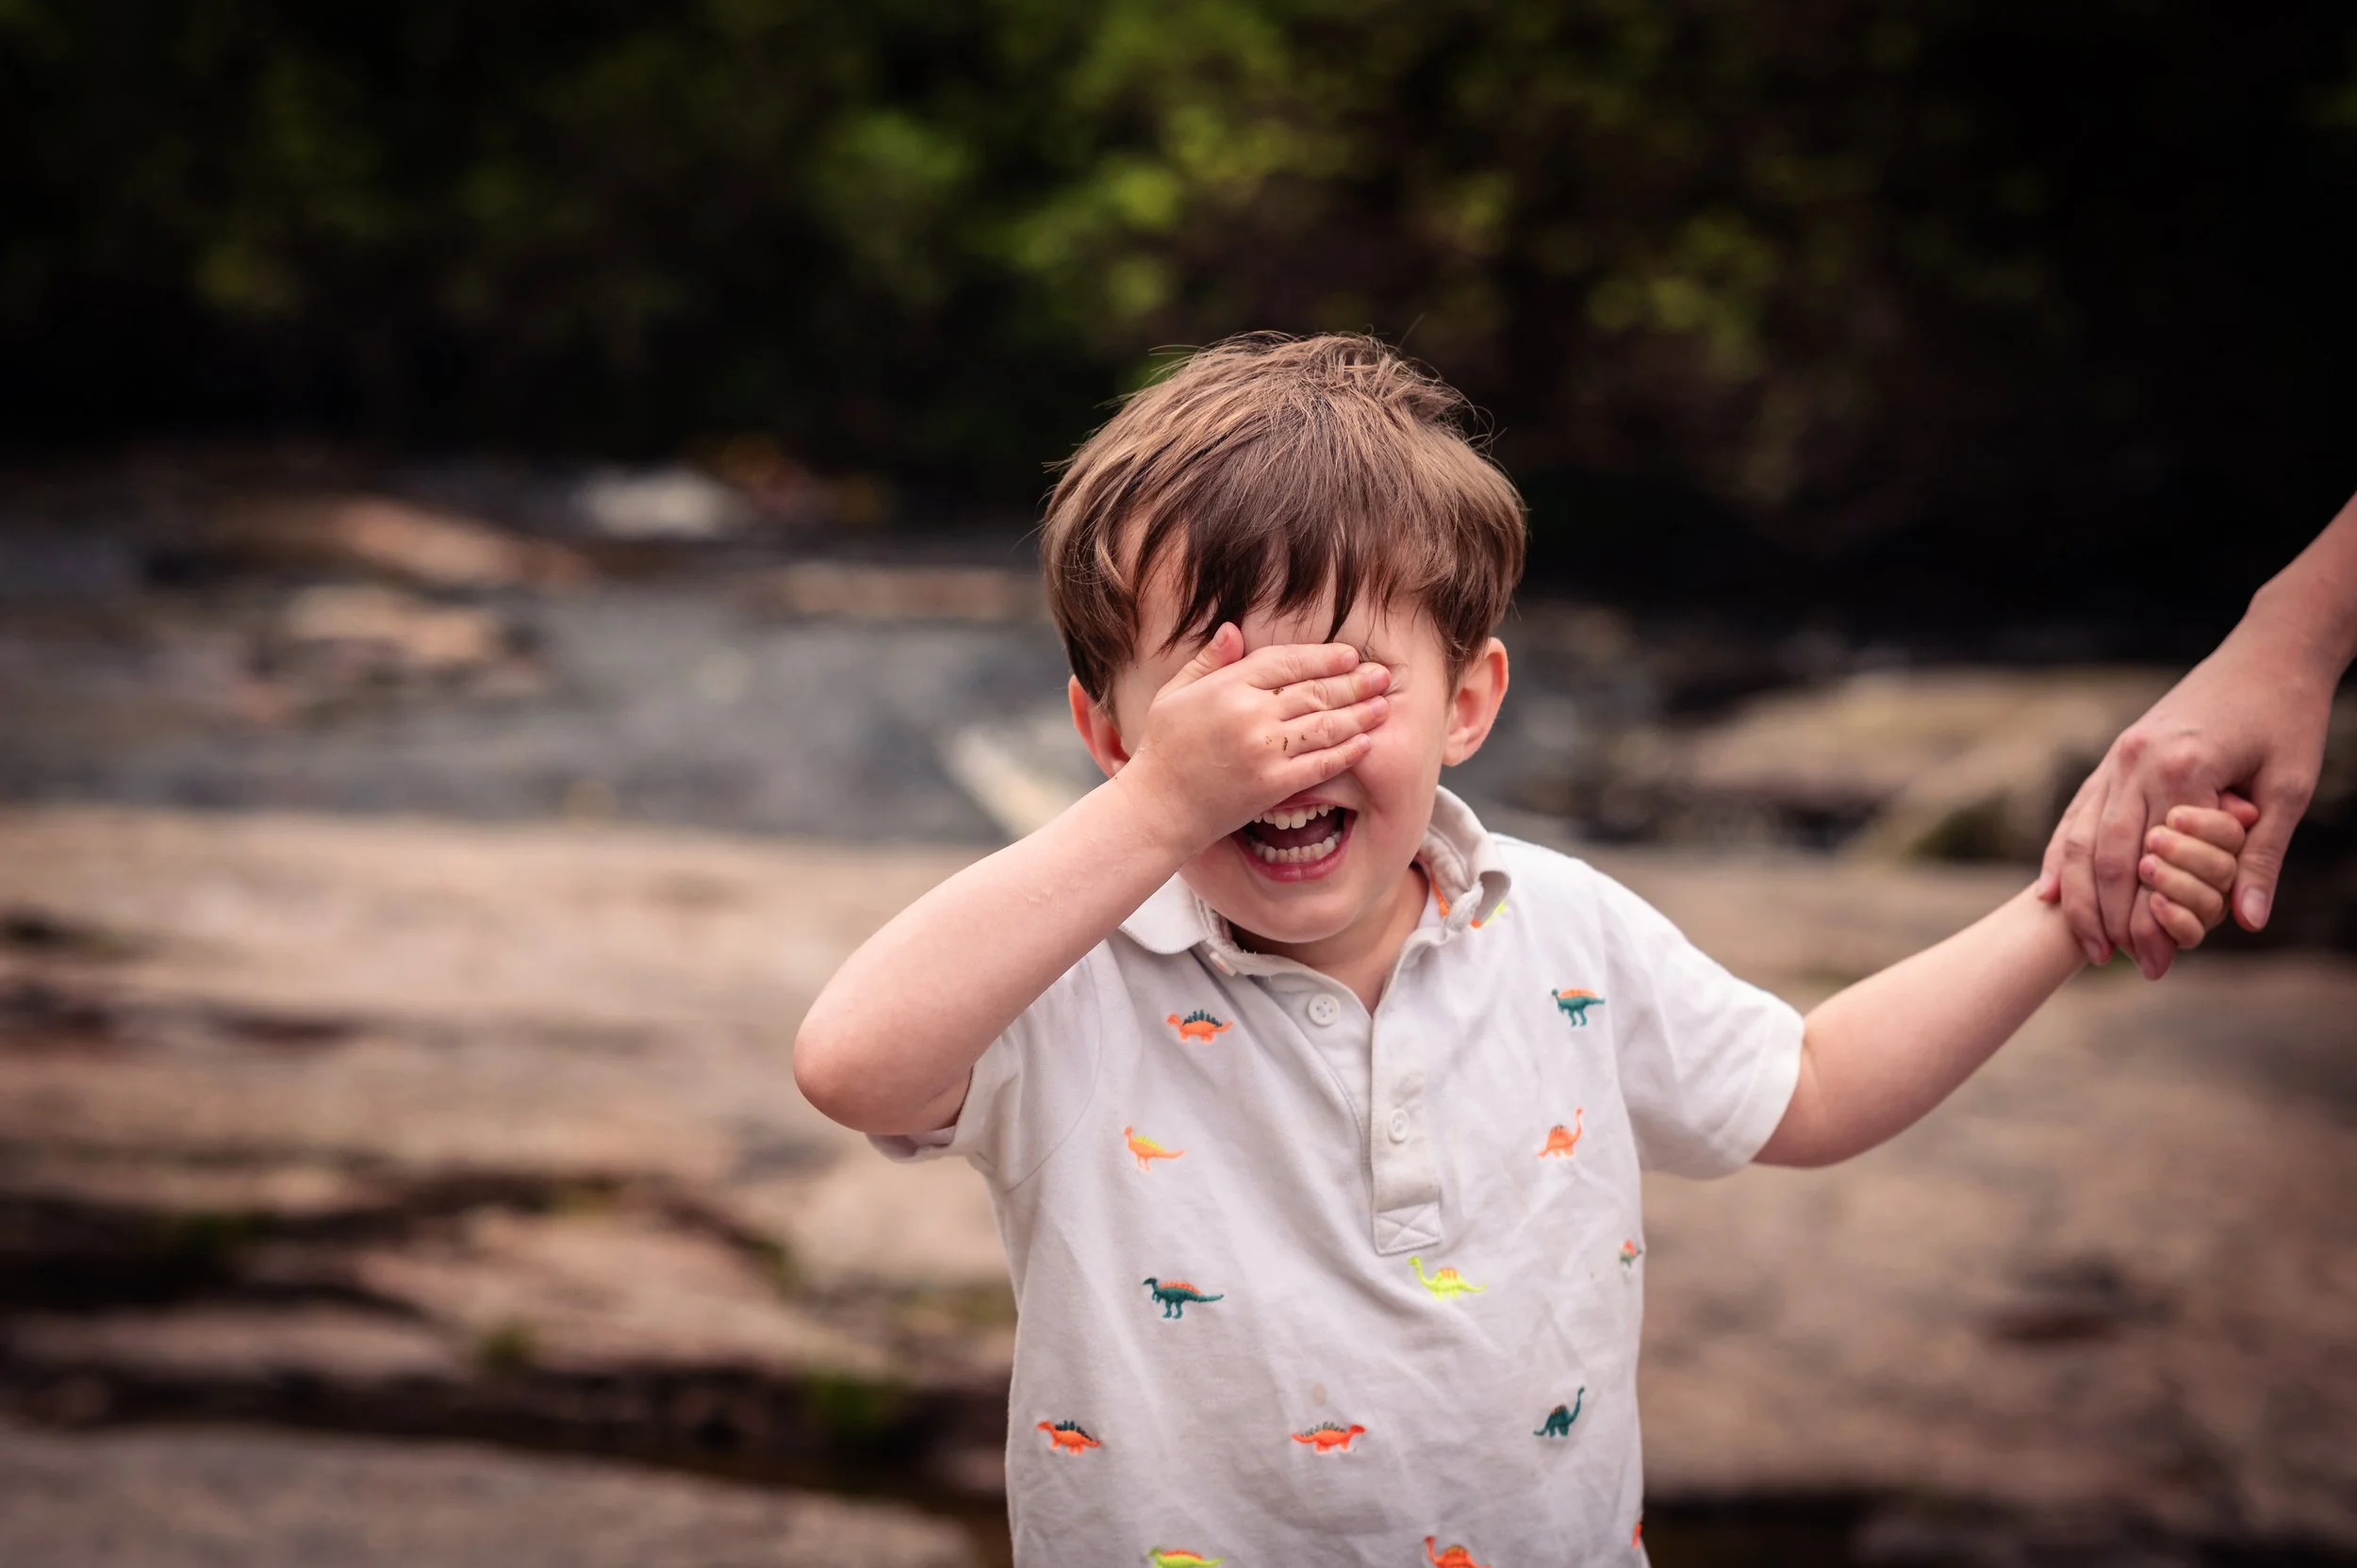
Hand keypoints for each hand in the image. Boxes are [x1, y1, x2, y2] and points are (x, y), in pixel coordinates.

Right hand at [1114, 624, 1390, 855]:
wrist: (1158, 808)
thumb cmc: (1164, 749)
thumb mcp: (1175, 694)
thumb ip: (1209, 662)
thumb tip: (1234, 629)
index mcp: (1227, 686)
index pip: (1286, 661)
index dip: (1323, 657)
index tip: (1349, 655)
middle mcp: (1250, 714)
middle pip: (1314, 690)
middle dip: (1354, 682)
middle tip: (1383, 676)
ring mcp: (1264, 750)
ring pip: (1325, 725)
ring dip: (1360, 714)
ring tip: (1384, 705)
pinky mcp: (1274, 785)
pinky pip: (1320, 763)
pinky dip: (1347, 752)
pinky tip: (1366, 742)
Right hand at [2036, 615, 2335, 976]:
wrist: (2268, 652)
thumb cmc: (2288, 717)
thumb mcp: (2291, 787)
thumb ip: (2262, 855)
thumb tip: (2247, 921)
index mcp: (2184, 767)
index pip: (2157, 863)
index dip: (2151, 917)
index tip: (2156, 963)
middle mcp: (2137, 761)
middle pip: (2108, 856)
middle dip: (2106, 916)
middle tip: (2110, 963)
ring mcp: (2118, 756)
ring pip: (2082, 836)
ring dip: (2079, 894)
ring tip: (2084, 942)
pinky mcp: (2114, 755)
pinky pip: (2078, 812)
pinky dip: (2062, 854)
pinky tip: (2050, 890)